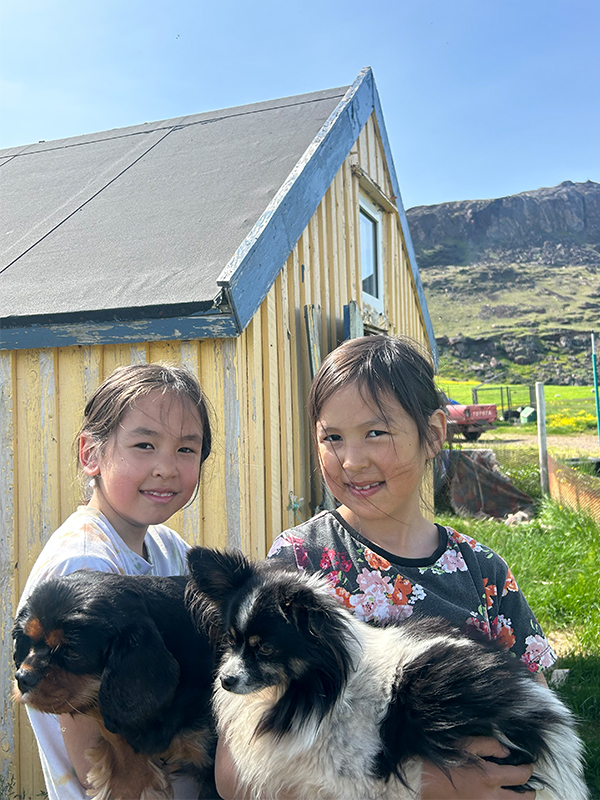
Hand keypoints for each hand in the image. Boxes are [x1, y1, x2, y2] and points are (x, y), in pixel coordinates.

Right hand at [420, 737, 535, 799]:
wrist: (424, 780)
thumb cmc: (443, 759)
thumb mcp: (466, 744)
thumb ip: (490, 745)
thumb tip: (507, 751)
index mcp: (490, 777)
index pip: (521, 776)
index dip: (528, 769)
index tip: (529, 765)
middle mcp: (491, 796)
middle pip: (523, 799)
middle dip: (529, 791)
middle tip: (528, 784)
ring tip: (516, 793)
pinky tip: (499, 796)